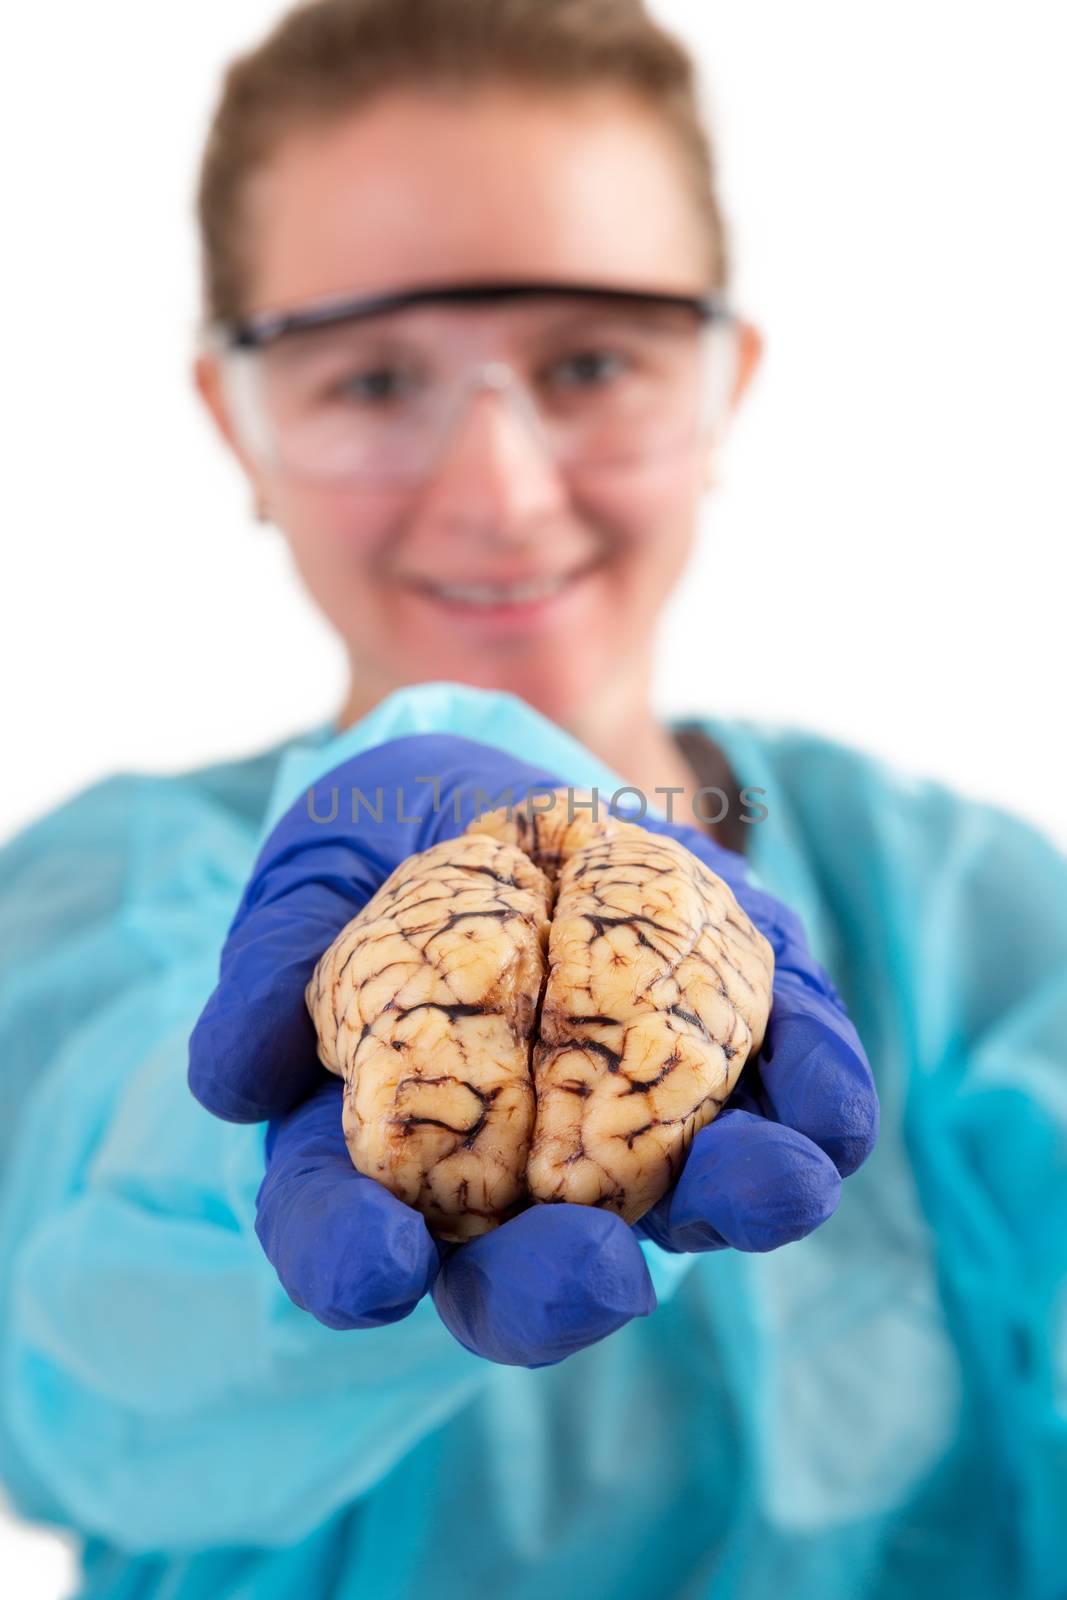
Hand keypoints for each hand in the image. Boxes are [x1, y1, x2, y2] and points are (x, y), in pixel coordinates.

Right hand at [189, 733, 877, 1365]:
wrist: (494, 786)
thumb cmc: (376, 852)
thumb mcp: (308, 884)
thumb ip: (270, 970)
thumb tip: (234, 1082)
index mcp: (384, 1156)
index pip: (350, 1233)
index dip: (351, 1259)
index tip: (373, 1265)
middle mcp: (513, 1178)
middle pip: (526, 1273)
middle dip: (560, 1287)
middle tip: (599, 1273)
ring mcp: (634, 1134)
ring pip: (679, 1210)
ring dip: (731, 1206)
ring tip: (773, 1183)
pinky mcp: (735, 1066)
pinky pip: (785, 1105)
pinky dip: (813, 1104)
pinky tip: (825, 1110)